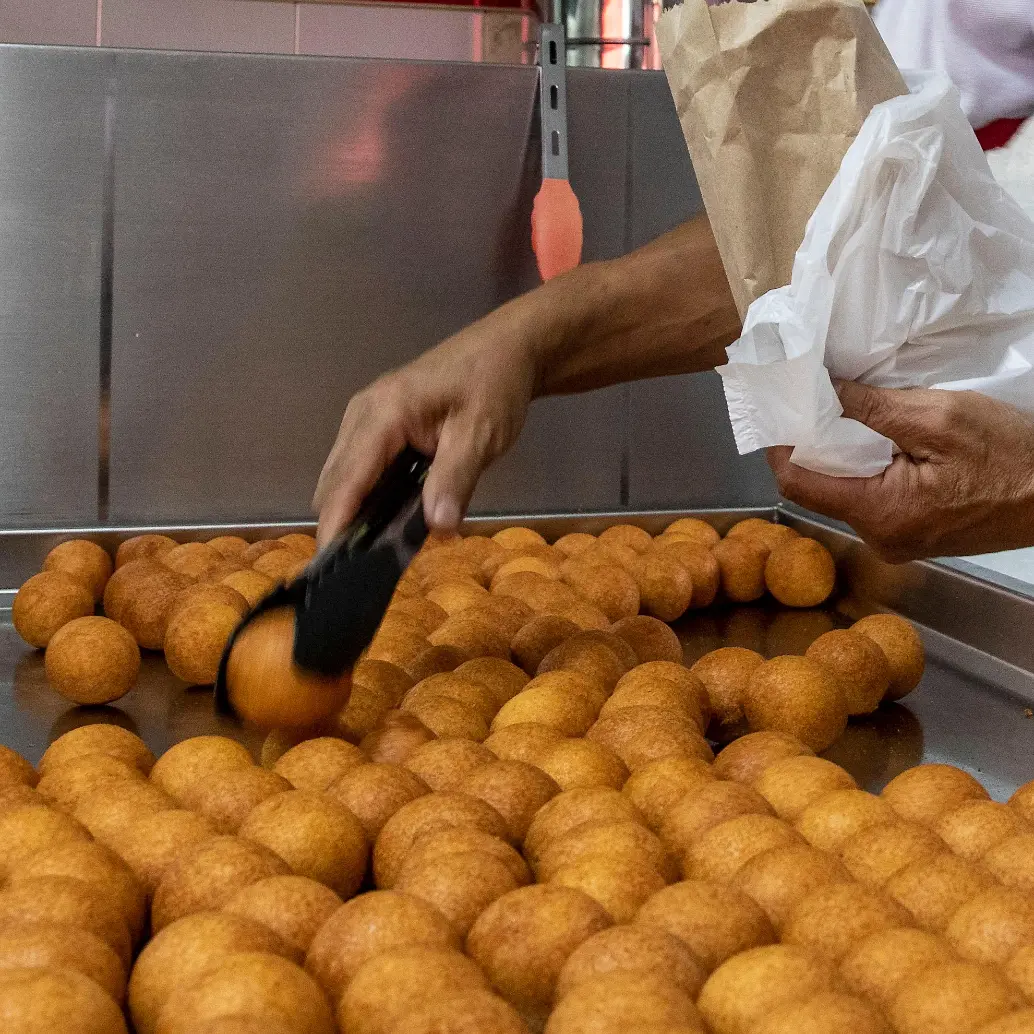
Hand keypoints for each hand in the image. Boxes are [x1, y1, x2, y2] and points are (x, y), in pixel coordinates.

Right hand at [313, 304, 538, 546]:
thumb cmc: (494, 385)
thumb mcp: (480, 435)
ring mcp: (365, 418)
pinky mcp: (376, 425)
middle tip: (361, 571)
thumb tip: (437, 529)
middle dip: (341, 525)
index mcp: (383, 414)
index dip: (336, 526)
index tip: (332, 569)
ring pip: (341, 477)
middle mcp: (362, 415)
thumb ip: (455, 481)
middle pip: (333, 483)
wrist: (506, 349)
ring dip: (352, 512)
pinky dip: (364, 496)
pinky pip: (357, 468)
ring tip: (372, 554)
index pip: (346, 481)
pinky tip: (386, 521)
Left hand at [767, 382, 1033, 561]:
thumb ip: (873, 408)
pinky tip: (868, 435)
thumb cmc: (1013, 456)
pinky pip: (870, 496)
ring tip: (833, 408)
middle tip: (802, 398)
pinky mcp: (912, 532)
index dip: (778, 443)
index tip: (773, 406)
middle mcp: (879, 536)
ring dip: (836, 452)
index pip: (798, 482)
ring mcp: (895, 539)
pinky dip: (862, 465)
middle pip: (818, 487)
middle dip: (806, 442)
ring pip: (843, 491)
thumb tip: (823, 391)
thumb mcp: (940, 418)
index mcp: (879, 513)